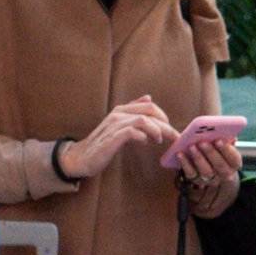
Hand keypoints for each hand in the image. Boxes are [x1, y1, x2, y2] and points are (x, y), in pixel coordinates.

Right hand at [59, 97, 173, 181]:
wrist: (81, 157)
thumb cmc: (102, 142)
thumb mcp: (119, 124)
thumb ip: (133, 111)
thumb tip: (148, 97)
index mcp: (122, 110)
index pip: (150, 106)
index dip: (164, 117)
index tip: (170, 130)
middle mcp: (118, 114)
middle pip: (150, 112)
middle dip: (166, 125)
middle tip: (174, 138)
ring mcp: (114, 125)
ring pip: (143, 120)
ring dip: (156, 130)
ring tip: (158, 140)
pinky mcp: (111, 138)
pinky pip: (132, 132)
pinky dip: (142, 136)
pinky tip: (145, 142)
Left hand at [168, 123, 242, 210]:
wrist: (212, 168)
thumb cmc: (219, 151)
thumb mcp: (225, 146)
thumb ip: (227, 140)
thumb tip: (229, 136)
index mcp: (234, 164)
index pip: (234, 159)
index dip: (227, 150)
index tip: (218, 140)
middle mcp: (225, 174)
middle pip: (220, 166)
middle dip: (211, 153)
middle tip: (202, 142)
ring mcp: (211, 179)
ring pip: (206, 172)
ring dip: (198, 158)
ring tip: (191, 146)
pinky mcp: (197, 180)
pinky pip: (191, 174)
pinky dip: (185, 164)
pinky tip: (181, 153)